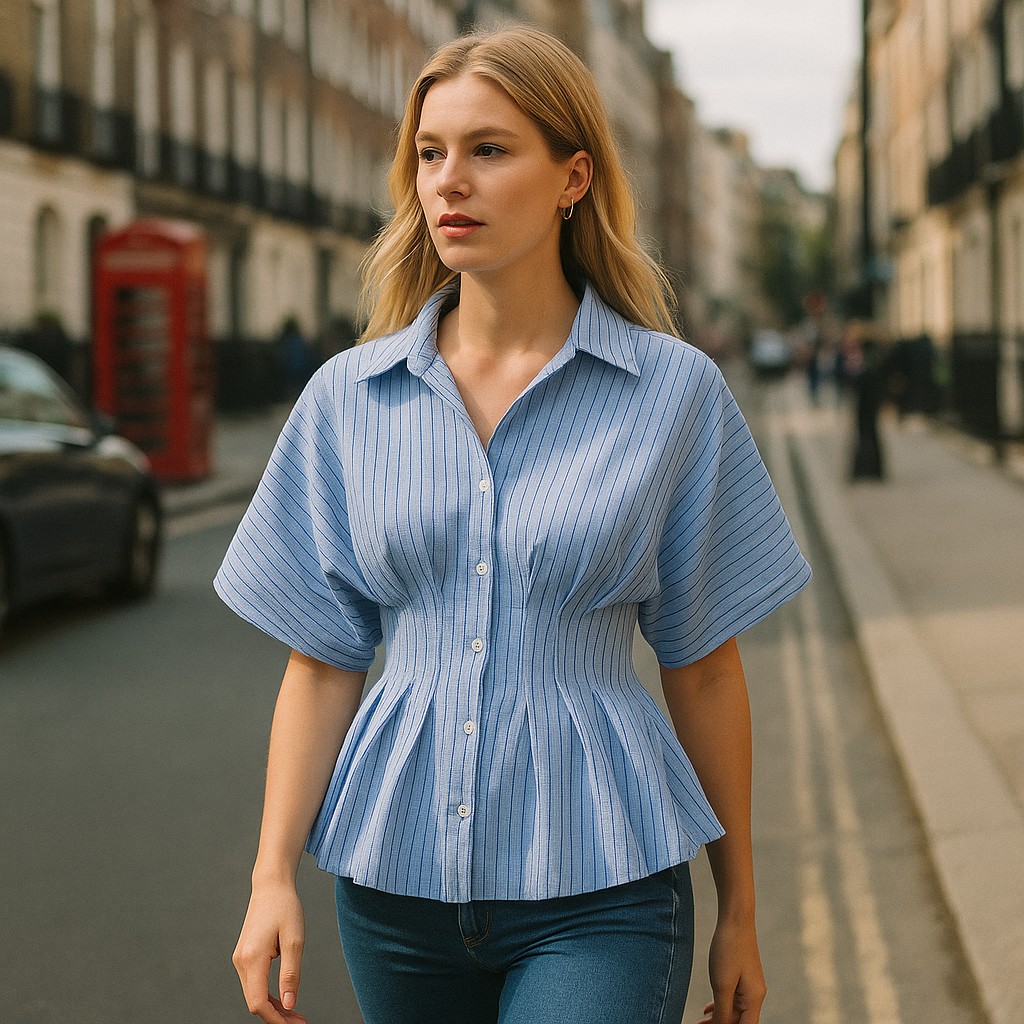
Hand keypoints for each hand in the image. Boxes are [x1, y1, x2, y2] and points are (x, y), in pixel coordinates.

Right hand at [232, 880, 307, 1023]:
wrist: (271, 886)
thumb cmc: (285, 908)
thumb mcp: (295, 940)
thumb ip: (291, 974)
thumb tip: (289, 1004)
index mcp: (252, 958)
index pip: (258, 1002)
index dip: (276, 1019)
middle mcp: (241, 961)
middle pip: (255, 1002)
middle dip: (277, 1016)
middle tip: (300, 1021)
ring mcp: (240, 958)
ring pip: (254, 994)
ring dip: (273, 1007)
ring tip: (295, 1014)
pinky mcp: (244, 956)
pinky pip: (254, 983)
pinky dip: (268, 994)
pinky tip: (283, 998)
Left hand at [697, 916, 766, 1023]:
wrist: (735, 919)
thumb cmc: (729, 949)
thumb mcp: (722, 984)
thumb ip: (722, 1011)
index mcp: (754, 999)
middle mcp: (755, 995)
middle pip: (739, 1021)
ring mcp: (749, 985)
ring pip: (734, 1010)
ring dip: (719, 1017)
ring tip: (701, 1021)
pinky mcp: (742, 976)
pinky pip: (732, 997)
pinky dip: (720, 1004)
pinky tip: (708, 1008)